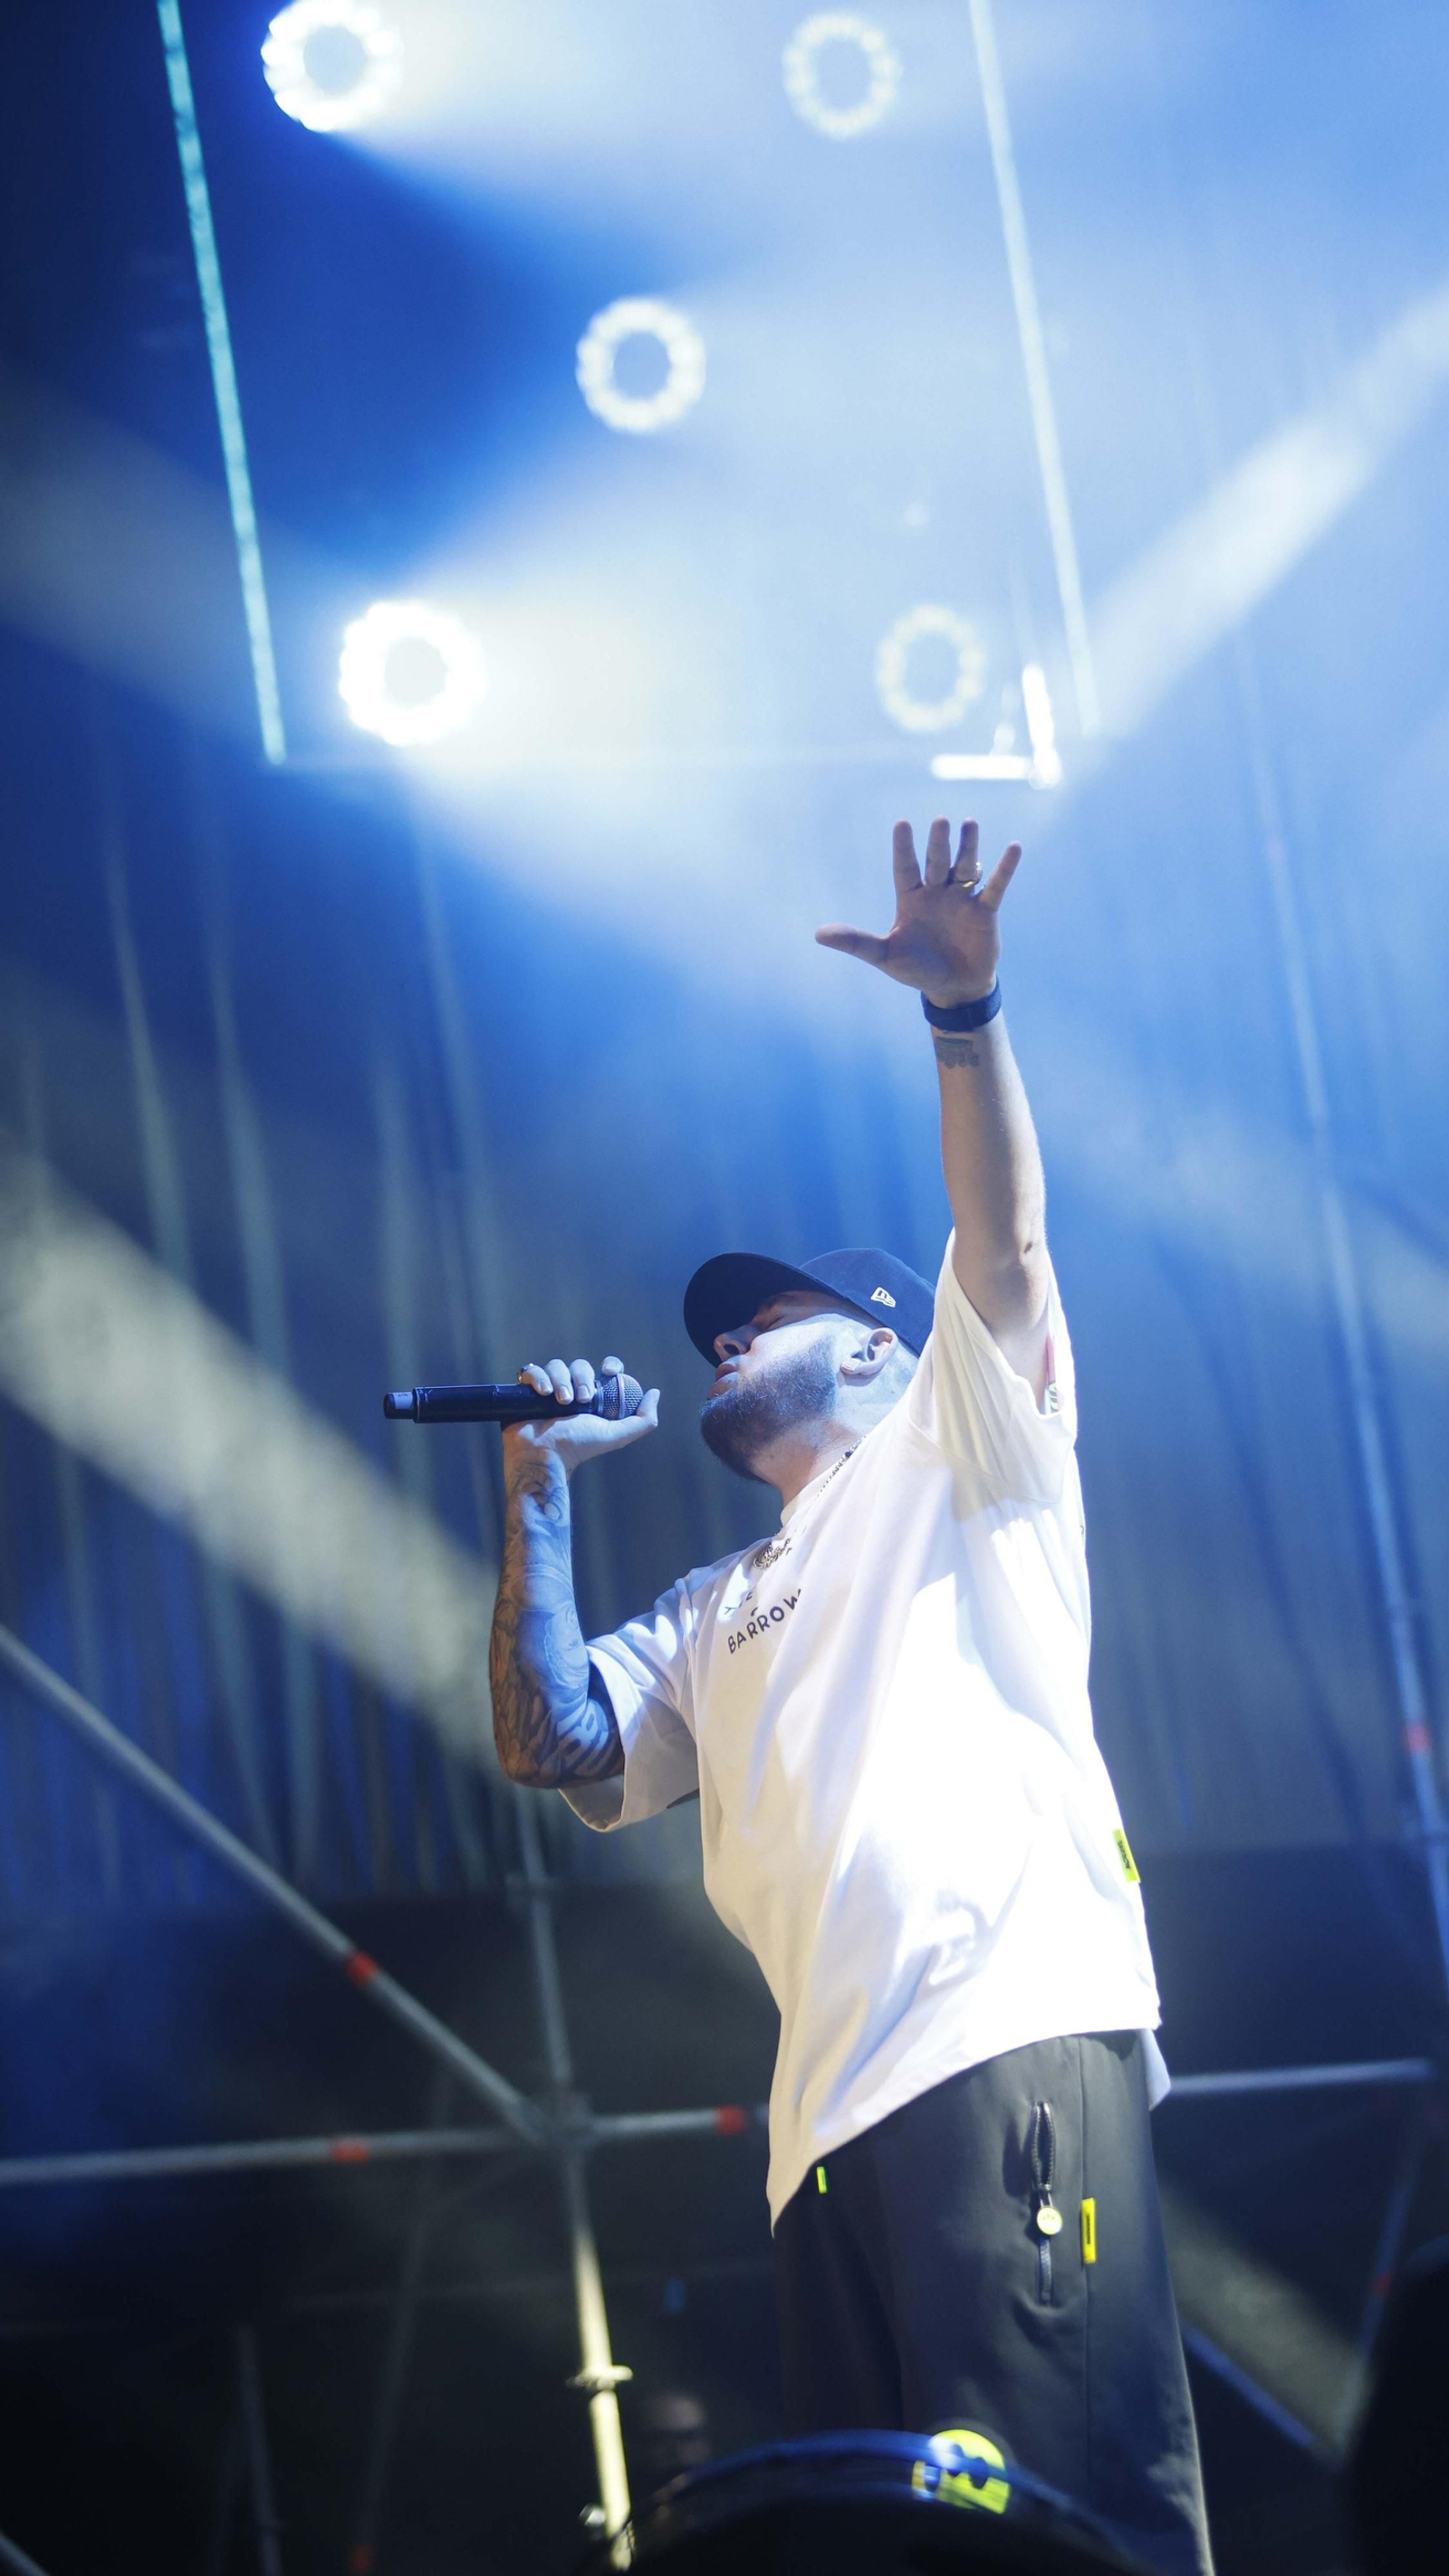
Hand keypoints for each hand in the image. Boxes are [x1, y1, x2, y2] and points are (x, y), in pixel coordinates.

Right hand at [506, 1354, 659, 1475]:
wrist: (544, 1455)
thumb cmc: (579, 1447)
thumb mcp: (616, 1435)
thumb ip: (643, 1420)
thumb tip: (654, 1392)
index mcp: (594, 1396)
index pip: (605, 1369)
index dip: (611, 1364)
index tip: (609, 1372)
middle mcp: (572, 1390)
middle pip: (580, 1365)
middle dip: (582, 1378)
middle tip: (582, 1399)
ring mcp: (548, 1389)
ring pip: (556, 1365)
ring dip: (561, 1380)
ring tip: (561, 1402)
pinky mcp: (526, 1389)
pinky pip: (532, 1370)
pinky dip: (538, 1378)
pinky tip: (543, 1393)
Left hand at [816, 818, 1020, 1007]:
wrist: (954, 989)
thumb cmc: (916, 971)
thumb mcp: (884, 957)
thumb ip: (856, 942)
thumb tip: (818, 934)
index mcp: (910, 899)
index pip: (905, 868)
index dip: (904, 848)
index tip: (902, 824)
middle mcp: (936, 892)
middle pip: (937, 862)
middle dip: (938, 844)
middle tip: (941, 822)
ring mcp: (962, 899)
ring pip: (965, 866)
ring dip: (968, 847)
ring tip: (969, 824)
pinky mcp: (986, 910)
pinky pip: (996, 885)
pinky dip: (1005, 868)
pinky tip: (1014, 848)